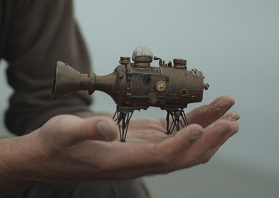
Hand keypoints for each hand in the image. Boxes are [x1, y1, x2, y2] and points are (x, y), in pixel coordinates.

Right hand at [30, 96, 238, 181]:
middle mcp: (135, 160)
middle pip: (181, 155)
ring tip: (229, 117)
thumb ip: (89, 129)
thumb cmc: (55, 146)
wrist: (46, 157)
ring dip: (206, 132)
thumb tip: (110, 125)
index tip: (202, 127)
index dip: (182, 144)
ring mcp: (138, 151)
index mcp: (120, 161)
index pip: (160, 156)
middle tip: (232, 119)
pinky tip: (201, 117)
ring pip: (180, 146)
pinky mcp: (137, 140)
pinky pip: (168, 136)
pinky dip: (188, 126)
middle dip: (209, 138)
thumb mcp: (66, 132)